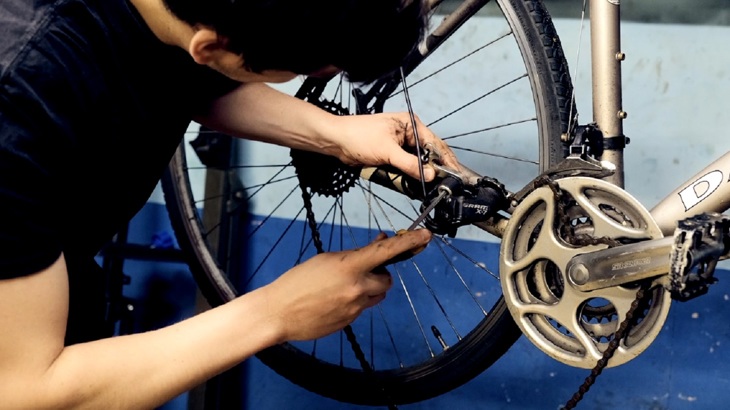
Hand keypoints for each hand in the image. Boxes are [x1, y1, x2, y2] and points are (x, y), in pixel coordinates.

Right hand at [261, 229, 431, 341]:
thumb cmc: (298, 281)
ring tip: (346, 285)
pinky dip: (355, 301)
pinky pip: (362, 308)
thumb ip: (353, 256)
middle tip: (364, 269)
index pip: (387, 251)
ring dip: (370, 288)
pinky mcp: (350, 321)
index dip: (409, 242)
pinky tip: (334, 299)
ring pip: (377, 295)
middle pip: (387, 279)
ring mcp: (355, 307)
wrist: (279, 312)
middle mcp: (357, 287)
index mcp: (349, 266)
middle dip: (380, 273)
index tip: (425, 236)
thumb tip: (375, 247)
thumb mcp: (326, 259)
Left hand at [329, 112, 459, 181]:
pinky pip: (405, 168)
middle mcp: (408, 134)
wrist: (336, 141)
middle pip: (428, 154)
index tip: (455, 174)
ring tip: (429, 186)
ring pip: (417, 163)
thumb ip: (410, 164)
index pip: (435, 143)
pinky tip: (413, 184)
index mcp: (411, 125)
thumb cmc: (358, 136)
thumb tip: (430, 175)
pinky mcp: (391, 156)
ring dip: (419, 174)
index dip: (446, 159)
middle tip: (443, 184)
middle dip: (434, 169)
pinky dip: (408, 176)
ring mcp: (400, 145)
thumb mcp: (387, 151)